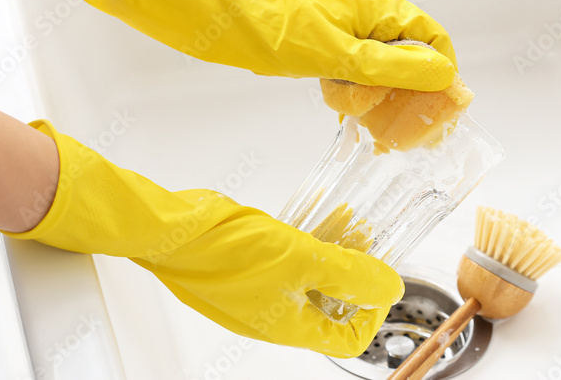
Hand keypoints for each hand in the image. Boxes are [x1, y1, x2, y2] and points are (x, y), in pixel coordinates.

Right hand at [1, 120, 403, 356]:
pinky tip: (331, 220)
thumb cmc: (223, 253)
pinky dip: (315, 245)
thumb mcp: (301, 259)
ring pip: (313, 281)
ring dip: (339, 256)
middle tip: (373, 249)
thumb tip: (389, 287)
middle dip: (357, 278)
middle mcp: (276, 316)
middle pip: (332, 309)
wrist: (171, 231)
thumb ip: (348, 273)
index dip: (373, 316)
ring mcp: (262, 293)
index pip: (346, 342)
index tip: (384, 285)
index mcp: (289, 327)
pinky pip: (293, 263)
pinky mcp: (252, 269)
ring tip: (358, 228)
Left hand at [64, 0, 456, 90]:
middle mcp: (361, 14)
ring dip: (373, 92)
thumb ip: (388, 65)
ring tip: (351, 109)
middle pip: (408, 54)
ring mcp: (335, 25)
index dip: (440, 75)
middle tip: (389, 123)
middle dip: (405, 91)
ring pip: (376, 64)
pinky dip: (345, 86)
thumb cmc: (260, 18)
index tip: (431, 112)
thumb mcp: (330, 51)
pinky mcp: (310, 37)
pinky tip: (329, 98)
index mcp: (375, 9)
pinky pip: (346, 65)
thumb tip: (443, 74)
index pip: (433, 38)